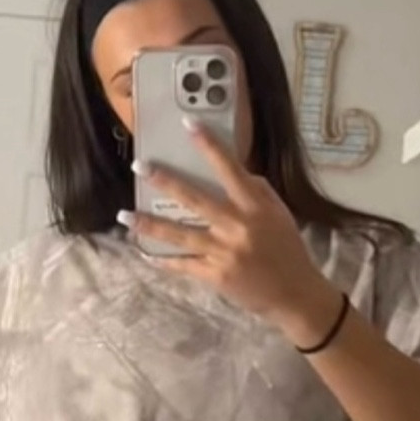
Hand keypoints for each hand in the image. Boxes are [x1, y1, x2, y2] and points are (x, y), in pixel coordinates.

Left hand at [128, 122, 344, 346]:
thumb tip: (237, 172)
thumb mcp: (279, 215)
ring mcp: (223, 253)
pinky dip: (164, 260)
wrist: (295, 295)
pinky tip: (145, 254)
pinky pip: (184, 265)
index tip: (188, 124)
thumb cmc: (288, 250)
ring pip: (179, 235)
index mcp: (255, 207)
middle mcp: (237, 227)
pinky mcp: (215, 276)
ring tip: (124, 215)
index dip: (209, 146)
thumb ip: (258, 192)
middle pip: (194, 199)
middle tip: (138, 167)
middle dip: (164, 181)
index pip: (230, 169)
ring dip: (149, 224)